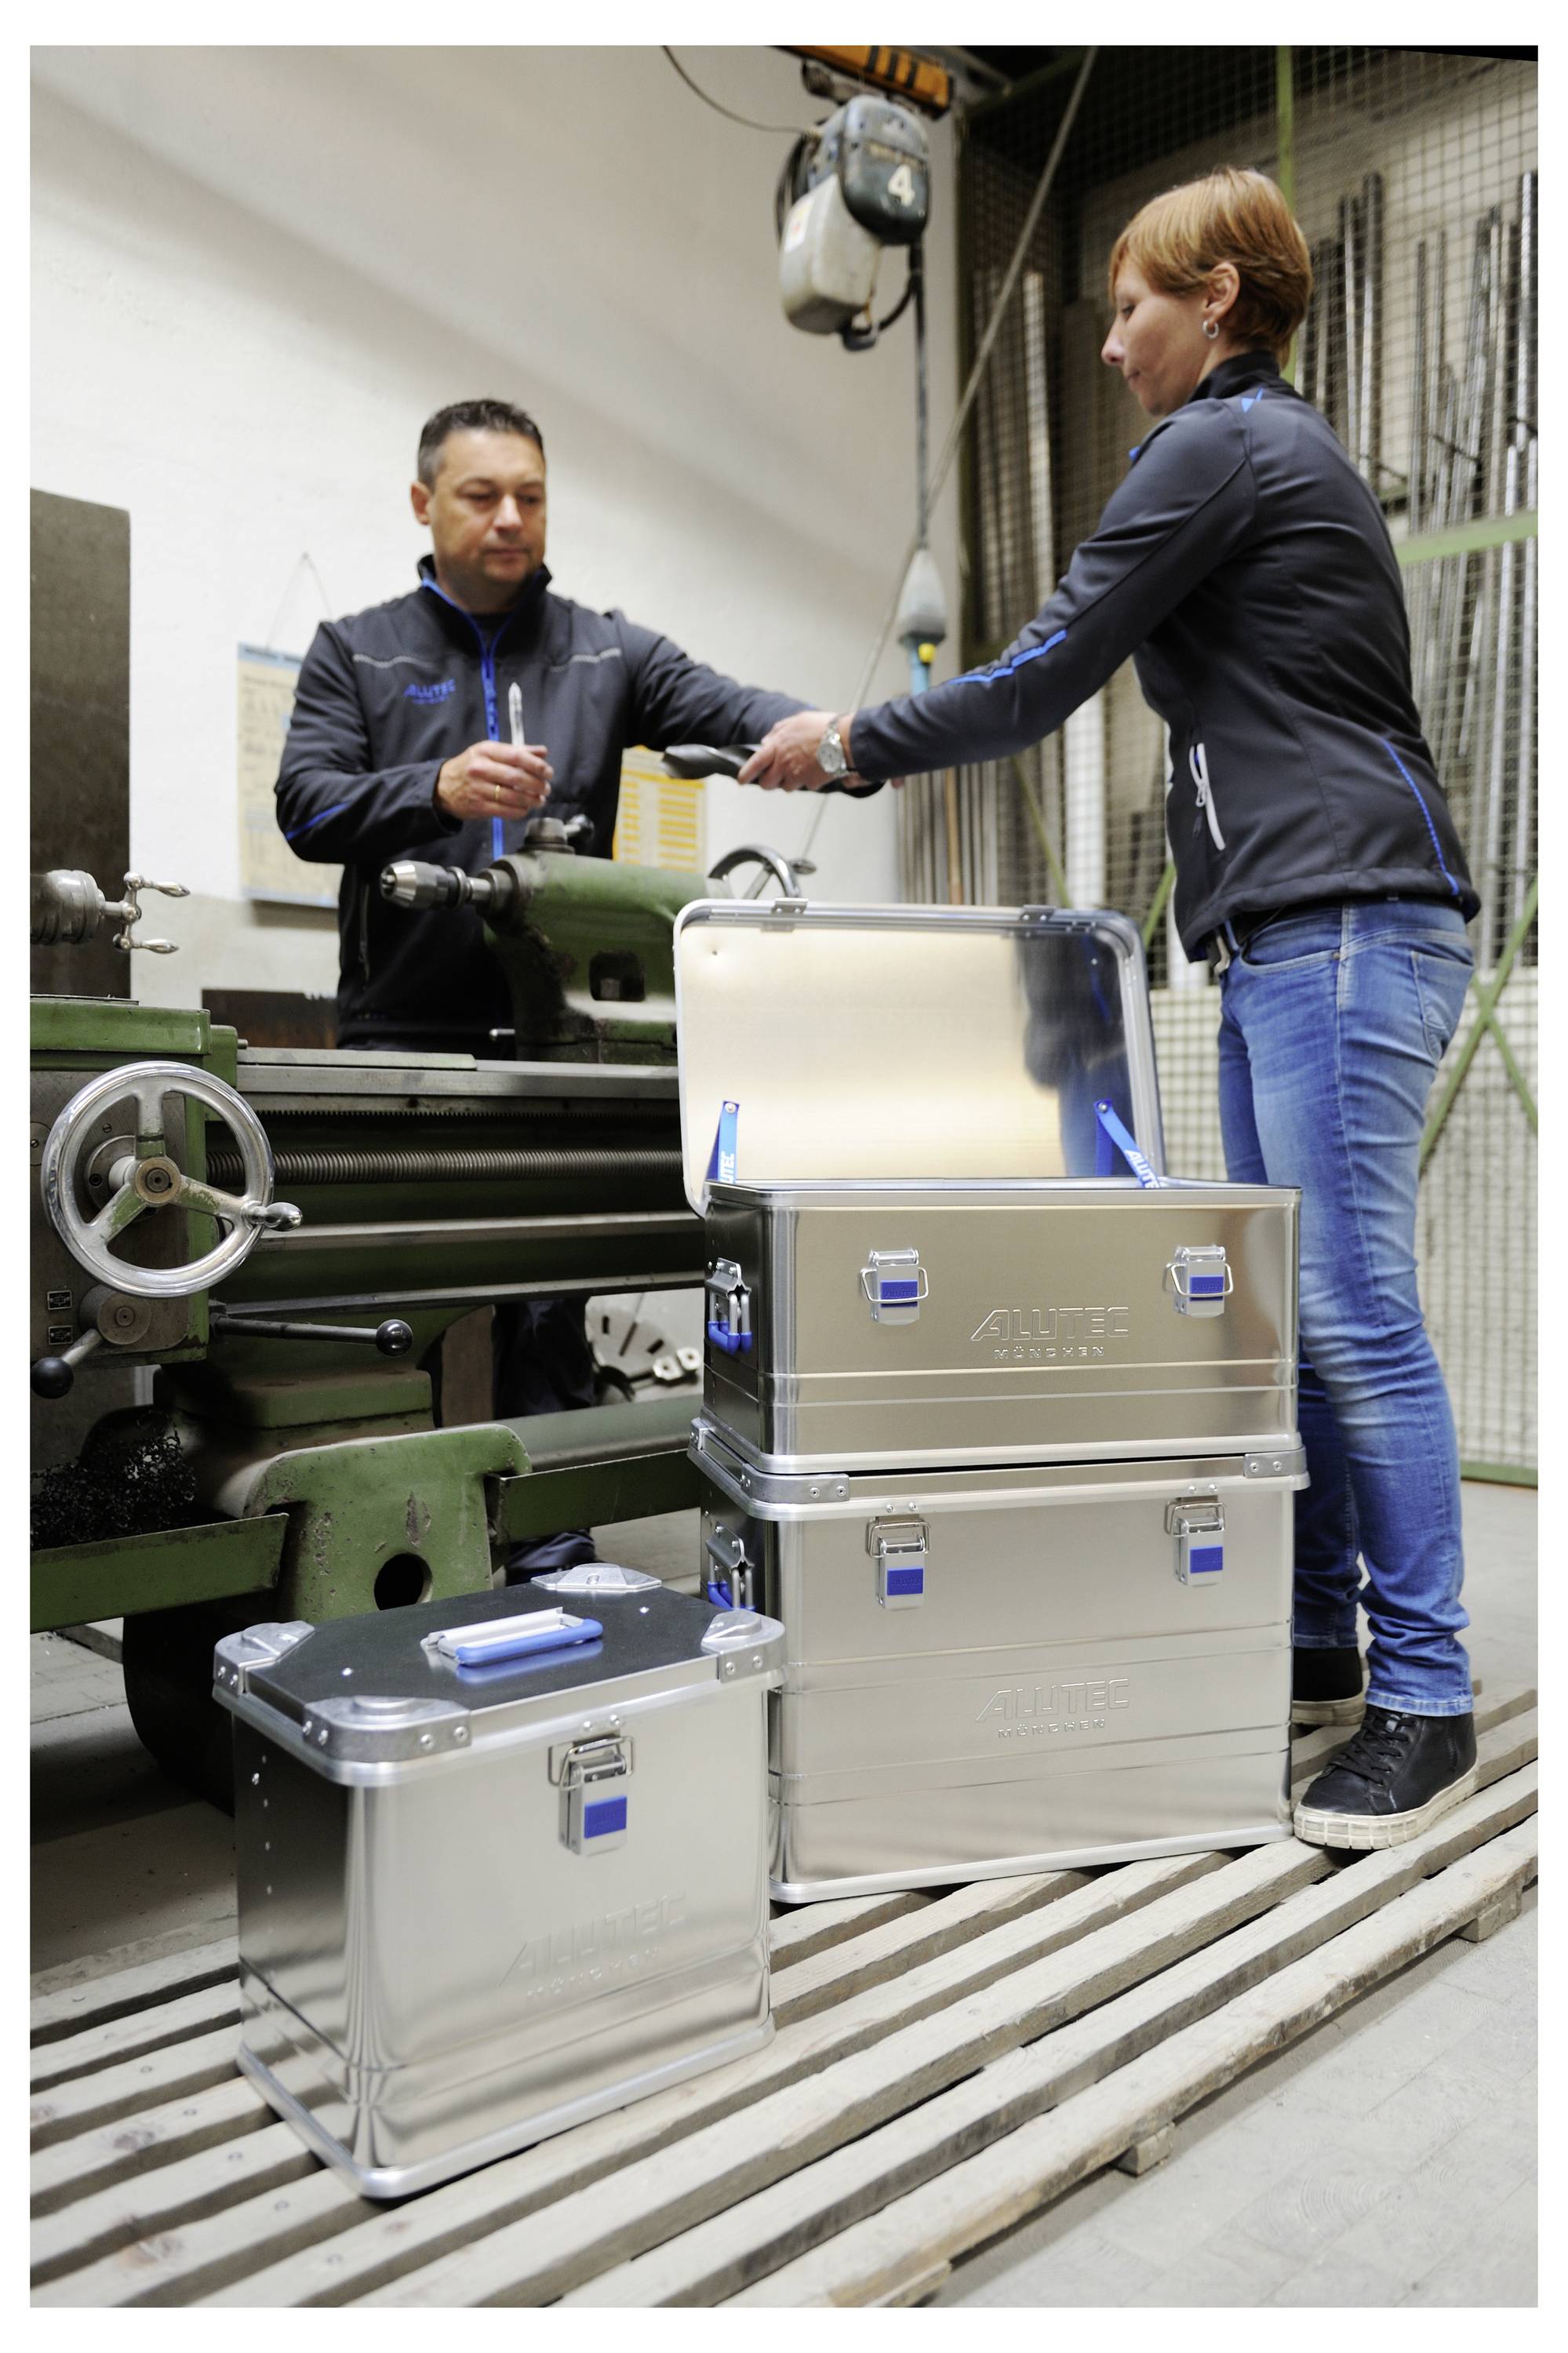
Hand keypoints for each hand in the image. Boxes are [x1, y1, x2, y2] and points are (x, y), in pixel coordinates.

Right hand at [435, 739, 552, 822]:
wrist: (442, 787)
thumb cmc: (471, 767)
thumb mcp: (490, 753)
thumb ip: (517, 752)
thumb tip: (543, 752)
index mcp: (486, 751)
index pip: (516, 756)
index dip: (536, 765)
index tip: (548, 772)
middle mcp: (481, 768)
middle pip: (516, 777)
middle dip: (536, 784)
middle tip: (547, 788)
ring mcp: (478, 788)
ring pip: (512, 796)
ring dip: (531, 800)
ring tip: (540, 800)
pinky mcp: (478, 806)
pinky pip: (505, 810)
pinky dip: (519, 811)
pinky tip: (525, 808)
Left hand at [738, 711, 839, 791]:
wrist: (845, 739)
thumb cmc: (822, 727)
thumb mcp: (797, 721)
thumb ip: (778, 732)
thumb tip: (766, 741)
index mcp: (777, 746)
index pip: (755, 763)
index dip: (746, 774)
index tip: (742, 780)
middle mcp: (784, 763)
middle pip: (767, 783)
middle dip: (770, 782)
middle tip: (776, 776)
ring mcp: (797, 775)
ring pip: (787, 787)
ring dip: (792, 780)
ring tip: (804, 766)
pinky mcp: (811, 783)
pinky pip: (806, 785)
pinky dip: (810, 780)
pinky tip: (818, 768)